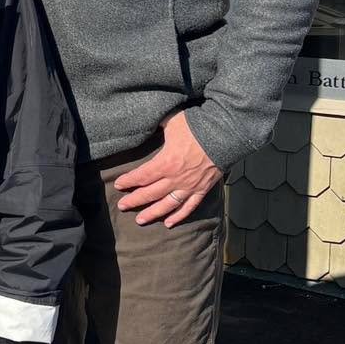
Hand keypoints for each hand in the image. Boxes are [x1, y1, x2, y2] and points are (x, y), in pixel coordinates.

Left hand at [114, 111, 221, 226]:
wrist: (226, 135)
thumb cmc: (197, 126)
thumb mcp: (172, 121)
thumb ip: (158, 124)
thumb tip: (146, 120)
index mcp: (166, 162)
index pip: (142, 175)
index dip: (128, 181)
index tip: (118, 185)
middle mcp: (176, 178)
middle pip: (151, 193)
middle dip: (135, 200)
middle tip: (122, 206)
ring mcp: (190, 186)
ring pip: (168, 205)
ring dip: (153, 213)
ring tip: (140, 220)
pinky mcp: (202, 189)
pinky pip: (189, 207)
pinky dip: (179, 216)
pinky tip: (169, 223)